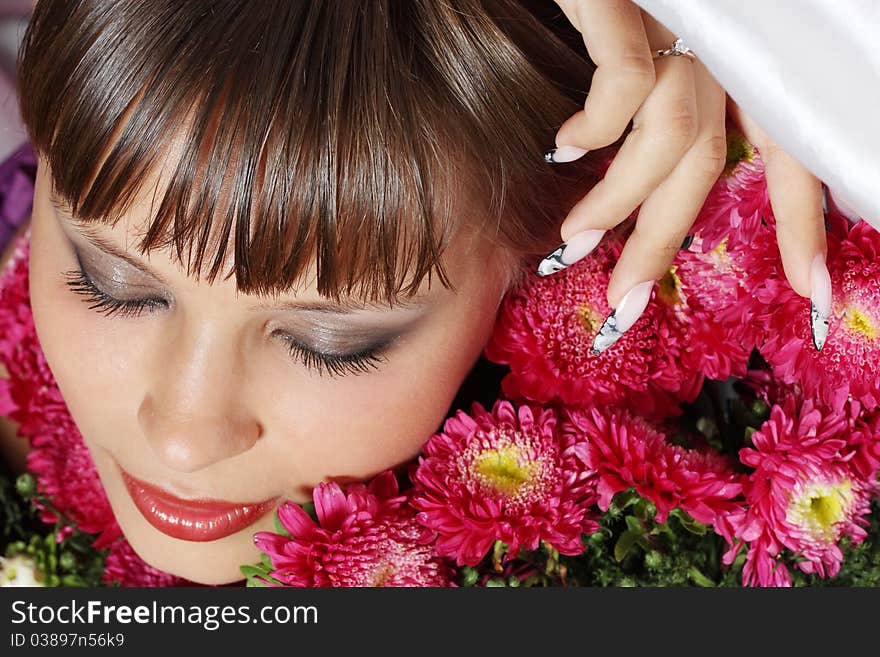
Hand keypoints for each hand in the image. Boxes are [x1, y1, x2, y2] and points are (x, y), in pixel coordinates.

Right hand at [537, 0, 829, 352]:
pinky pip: (623, 85)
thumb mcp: (654, 56)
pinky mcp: (625, 3)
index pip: (788, 149)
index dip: (802, 222)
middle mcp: (717, 46)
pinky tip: (561, 149)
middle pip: (709, 161)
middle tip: (625, 306)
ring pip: (667, 135)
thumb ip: (660, 115)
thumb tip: (639, 188)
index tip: (811, 292)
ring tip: (572, 241)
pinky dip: (592, 130)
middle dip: (663, 243)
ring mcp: (676, 24)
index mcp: (733, 62)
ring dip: (615, 203)